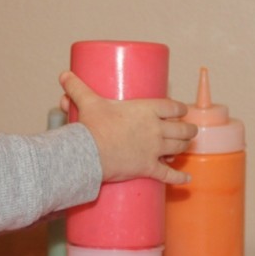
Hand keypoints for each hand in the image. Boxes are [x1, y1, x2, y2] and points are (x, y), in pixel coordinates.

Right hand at [59, 71, 196, 184]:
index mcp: (146, 110)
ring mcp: (154, 150)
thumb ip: (77, 88)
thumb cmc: (92, 126)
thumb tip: (64, 74)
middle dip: (188, 130)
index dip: (180, 109)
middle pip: (181, 129)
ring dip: (185, 147)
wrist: (90, 153)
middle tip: (190, 130)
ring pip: (178, 148)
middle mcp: (155, 129)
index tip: (181, 111)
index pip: (172, 107)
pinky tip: (187, 180)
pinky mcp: (148, 168)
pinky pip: (168, 175)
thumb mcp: (87, 102)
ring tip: (187, 147)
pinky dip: (179, 178)